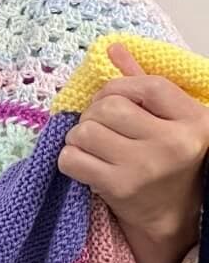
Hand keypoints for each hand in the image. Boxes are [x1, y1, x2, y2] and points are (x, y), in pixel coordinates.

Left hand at [59, 44, 208, 262]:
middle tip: (100, 126)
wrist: (170, 213)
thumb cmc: (167, 157)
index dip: (120, 87)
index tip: (113, 98)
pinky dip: (69, 158)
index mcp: (193, 121)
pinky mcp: (119, 188)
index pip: (147, 86)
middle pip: (109, 107)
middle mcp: (173, 143)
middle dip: (95, 113)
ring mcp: (145, 168)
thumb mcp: (168, 118)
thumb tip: (113, 49)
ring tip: (94, 146)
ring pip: (85, 131)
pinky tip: (85, 163)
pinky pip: (71, 159)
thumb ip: (143, 82)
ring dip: (79, 136)